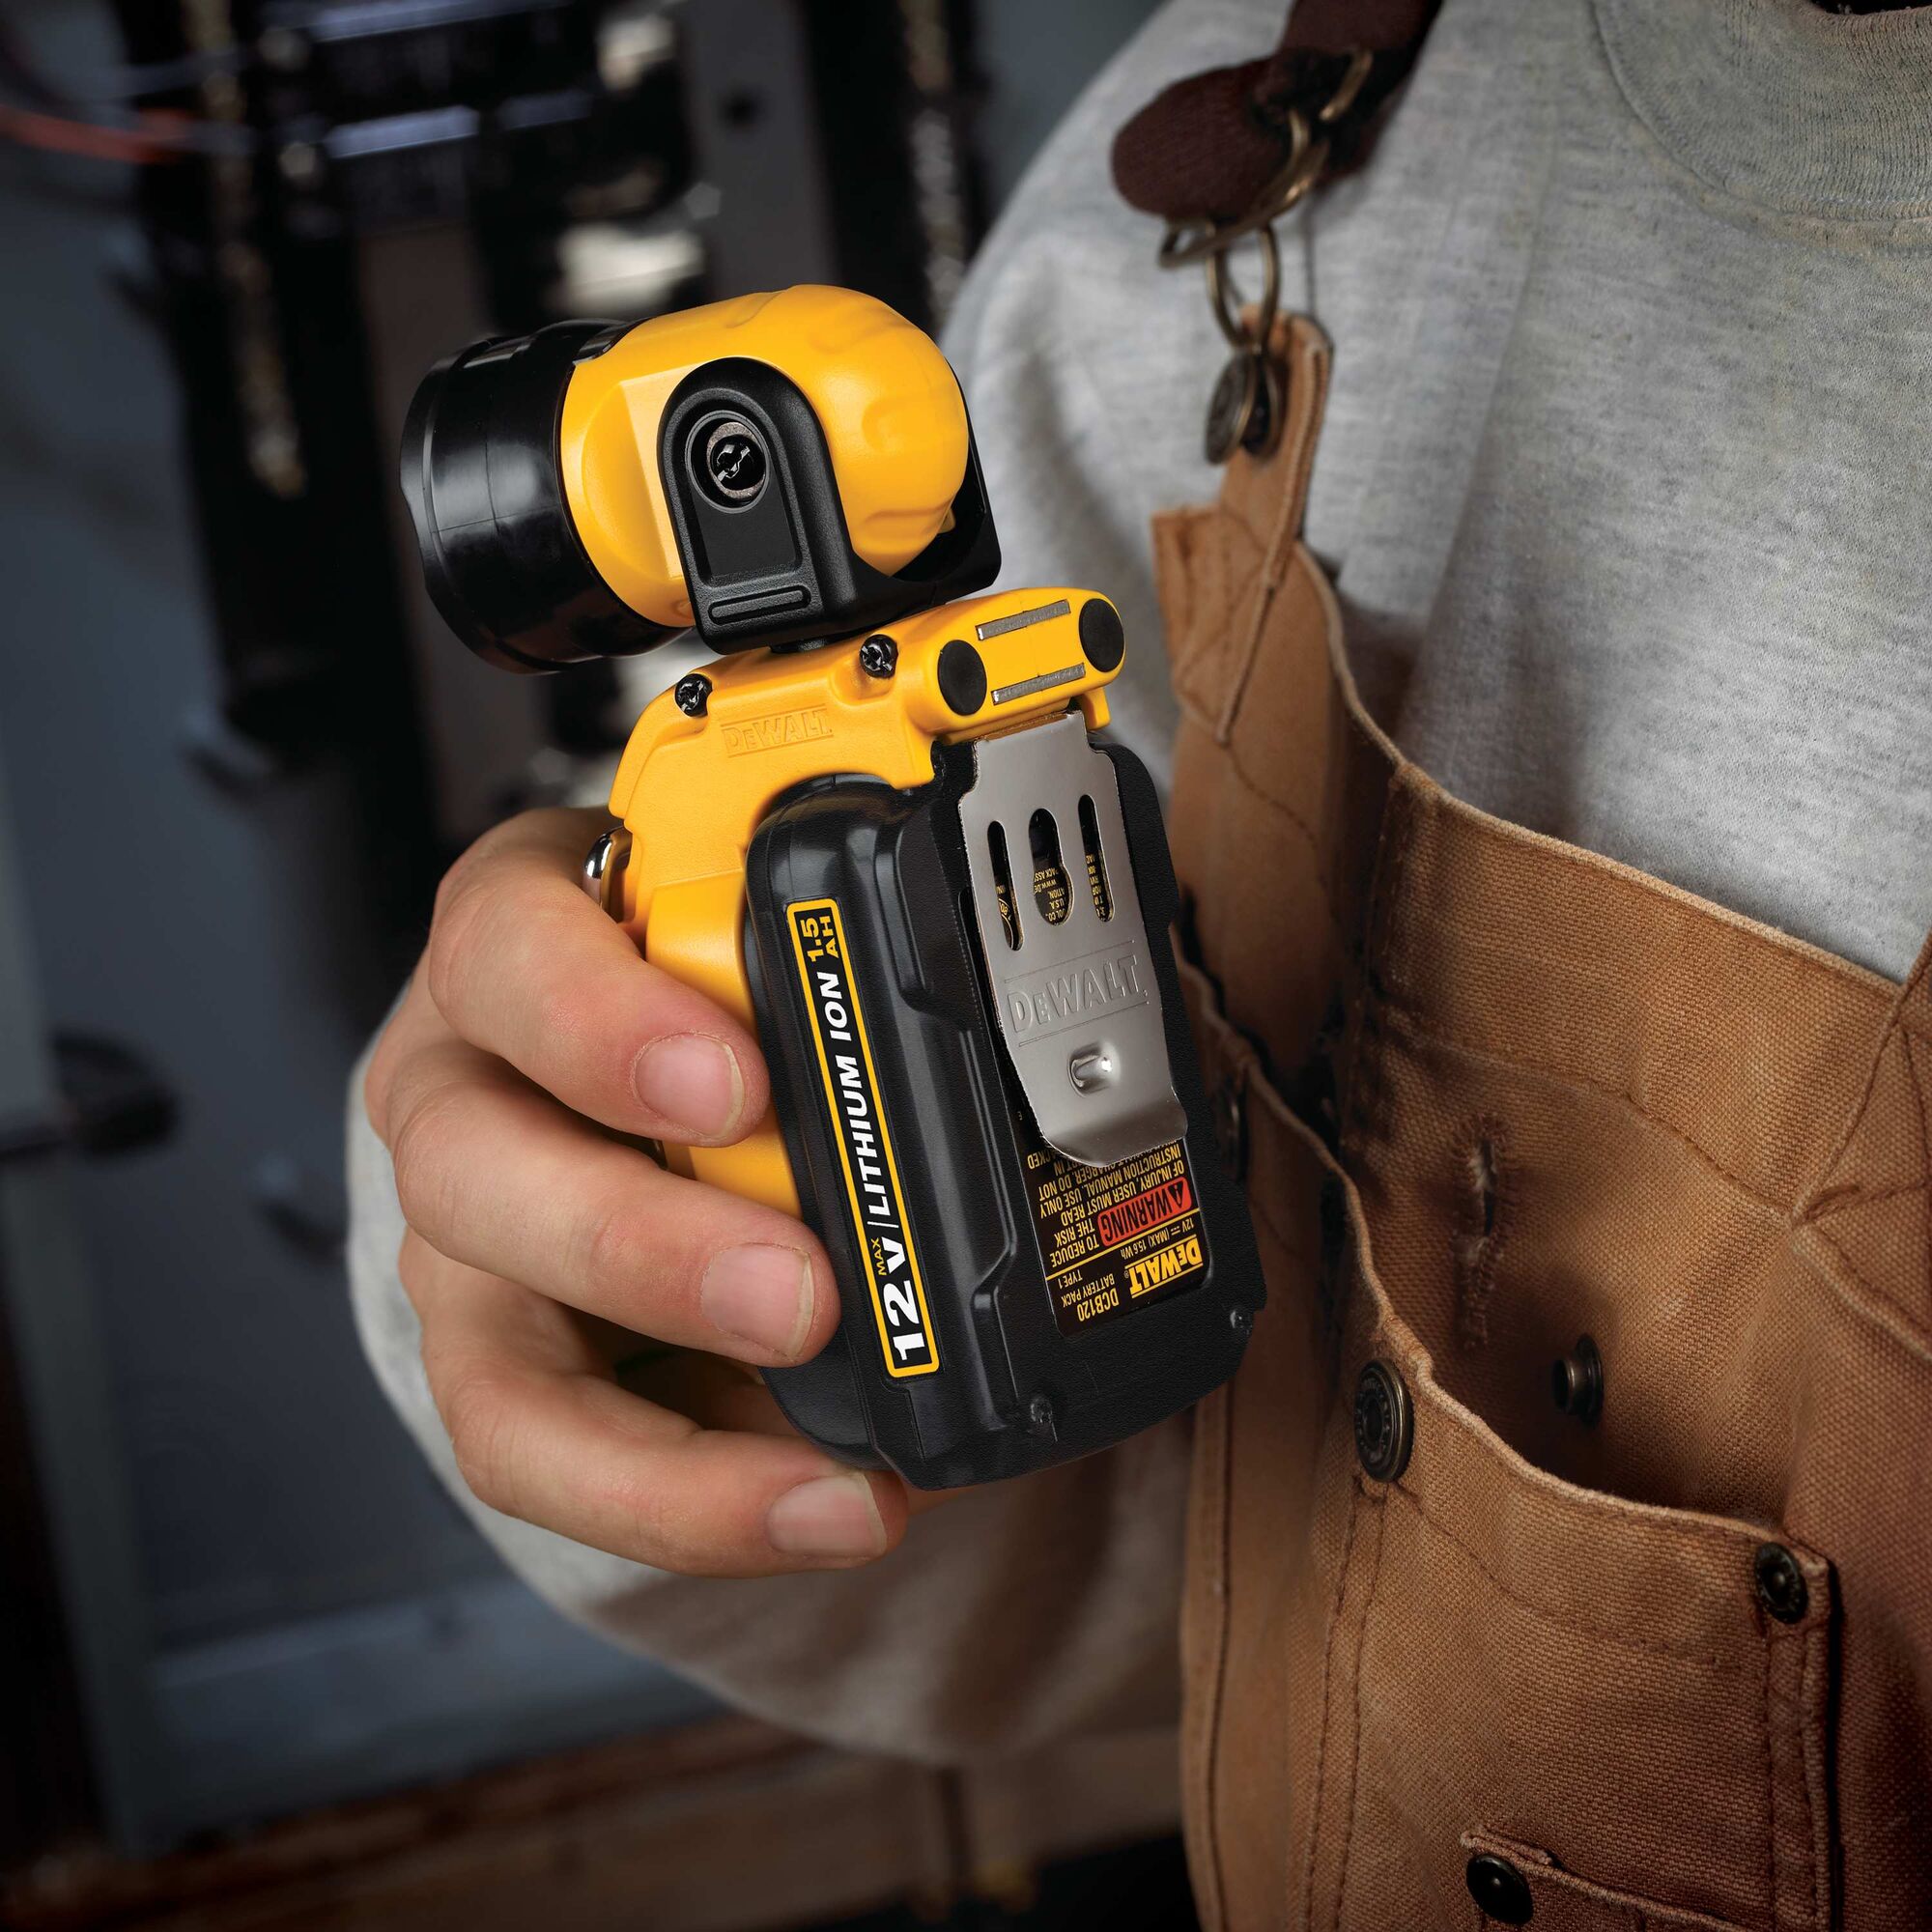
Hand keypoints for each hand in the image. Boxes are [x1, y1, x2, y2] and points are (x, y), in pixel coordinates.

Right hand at [364, 806, 916, 1576]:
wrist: (653, 1083)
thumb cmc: (713, 986)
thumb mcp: (760, 934)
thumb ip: (834, 960)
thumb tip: (1005, 1025)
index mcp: (522, 946)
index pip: (508, 947)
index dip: (601, 1022)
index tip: (741, 1087)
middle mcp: (464, 1097)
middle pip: (466, 1169)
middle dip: (639, 1245)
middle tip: (798, 1295)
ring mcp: (472, 1252)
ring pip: (486, 1365)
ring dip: (659, 1444)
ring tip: (830, 1476)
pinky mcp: (504, 1373)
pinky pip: (552, 1472)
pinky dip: (695, 1510)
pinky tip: (831, 1508)